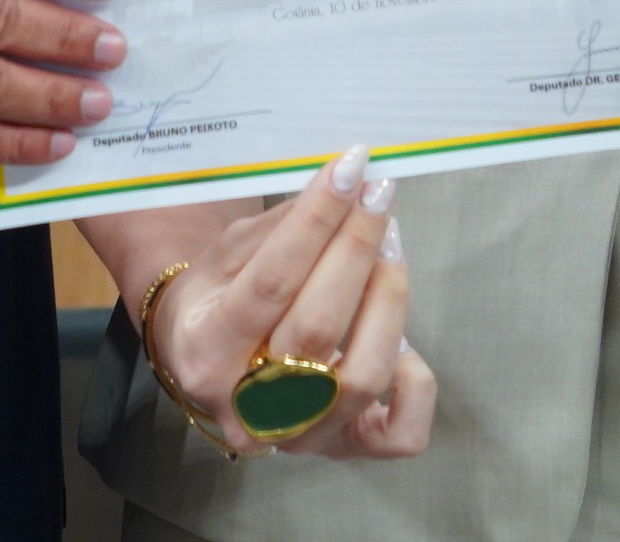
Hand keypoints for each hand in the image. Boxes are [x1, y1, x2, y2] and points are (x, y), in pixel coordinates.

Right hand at [143, 151, 437, 459]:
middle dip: (356, 248)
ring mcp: (298, 438)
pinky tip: (405, 338)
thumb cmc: (217, 299)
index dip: (316, 221)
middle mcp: (246, 410)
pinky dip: (415, 383)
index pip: (271, 282)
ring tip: (389, 245)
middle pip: (316, 327)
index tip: (350, 169)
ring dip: (387, 298)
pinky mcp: (342, 451)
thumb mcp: (227, 255)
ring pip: (361, 375)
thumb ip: (283, 227)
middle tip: (378, 193)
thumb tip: (345, 184)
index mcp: (204, 351)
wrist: (205, 360)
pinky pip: (399, 434)